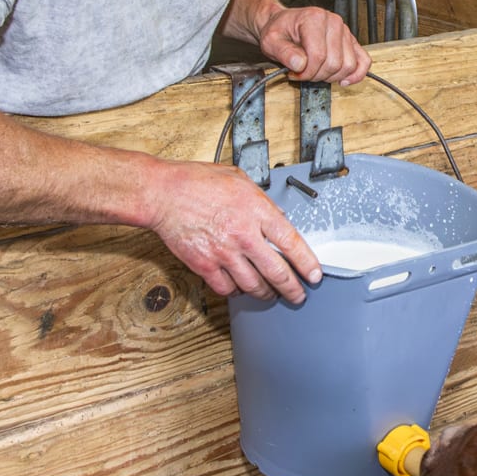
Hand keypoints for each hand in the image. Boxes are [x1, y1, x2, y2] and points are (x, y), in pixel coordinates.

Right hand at [142, 160, 322, 303]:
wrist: (163, 193)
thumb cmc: (196, 182)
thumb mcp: (239, 180)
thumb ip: (262, 201)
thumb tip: (278, 218)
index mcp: (256, 211)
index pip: (292, 243)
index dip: (307, 263)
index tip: (314, 274)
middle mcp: (243, 235)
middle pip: (277, 272)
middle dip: (293, 289)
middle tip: (298, 295)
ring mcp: (223, 253)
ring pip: (254, 286)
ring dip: (266, 294)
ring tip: (271, 294)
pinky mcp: (204, 265)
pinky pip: (226, 288)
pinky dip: (236, 291)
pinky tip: (240, 287)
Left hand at [255, 6, 370, 84]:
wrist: (284, 24)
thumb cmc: (279, 31)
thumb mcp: (271, 41)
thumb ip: (283, 52)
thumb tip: (300, 65)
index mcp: (314, 19)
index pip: (318, 55)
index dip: (306, 72)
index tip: (294, 74)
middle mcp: (333, 22)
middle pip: (335, 63)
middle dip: (317, 75)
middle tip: (303, 74)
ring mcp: (345, 31)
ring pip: (348, 65)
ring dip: (332, 77)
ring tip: (317, 72)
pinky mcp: (351, 41)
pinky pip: (363, 61)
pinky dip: (356, 74)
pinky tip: (343, 80)